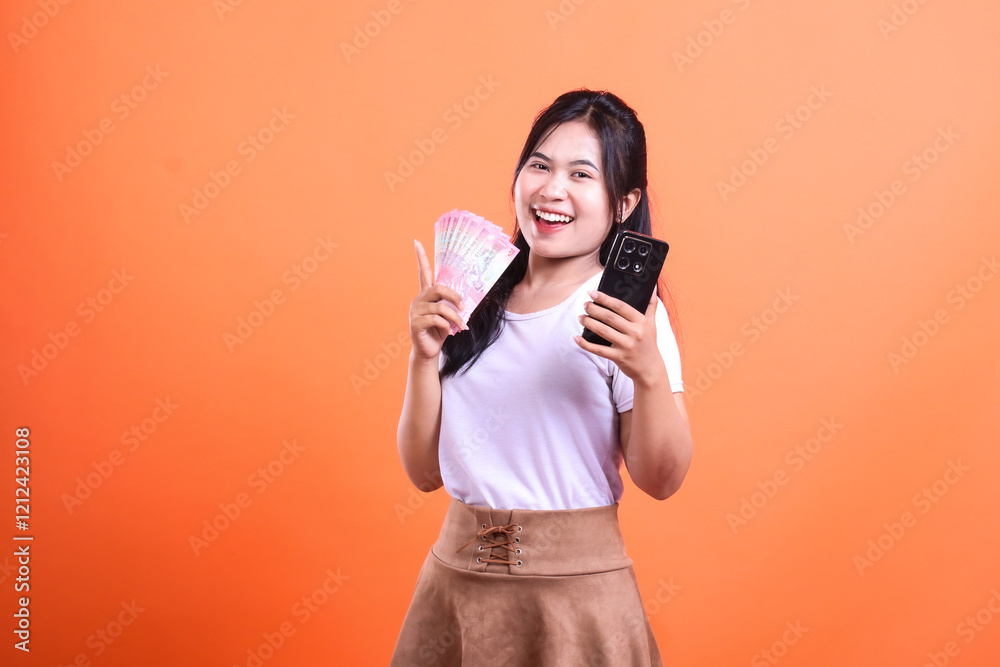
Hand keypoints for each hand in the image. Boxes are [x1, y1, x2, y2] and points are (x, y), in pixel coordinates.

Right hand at [408, 240, 465, 360]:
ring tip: (461, 325)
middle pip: (437, 288)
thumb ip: (453, 304)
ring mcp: (415, 311)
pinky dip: (447, 325)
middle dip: (454, 297)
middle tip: (464, 307)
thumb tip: (467, 299)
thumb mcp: (449, 315)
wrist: (429, 351)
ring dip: (455, 317)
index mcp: (426, 295)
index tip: (417, 242)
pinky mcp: (415, 323)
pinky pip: (435, 319)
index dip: (420, 257)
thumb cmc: (440, 331)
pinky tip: (449, 332)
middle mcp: (418, 300)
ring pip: (439, 307)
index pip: (423, 272)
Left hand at [574, 290, 666, 385]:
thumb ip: (651, 305)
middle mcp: (635, 332)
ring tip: (581, 317)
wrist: (650, 369)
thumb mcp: (652, 324)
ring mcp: (626, 346)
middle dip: (594, 309)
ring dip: (588, 323)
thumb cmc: (648, 343)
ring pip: (603, 331)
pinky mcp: (619, 357)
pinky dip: (586, 344)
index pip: (620, 306)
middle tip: (585, 305)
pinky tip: (576, 338)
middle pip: (609, 317)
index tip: (593, 293)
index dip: (605, 299)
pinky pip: (598, 350)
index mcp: (641, 322)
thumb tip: (652, 287)